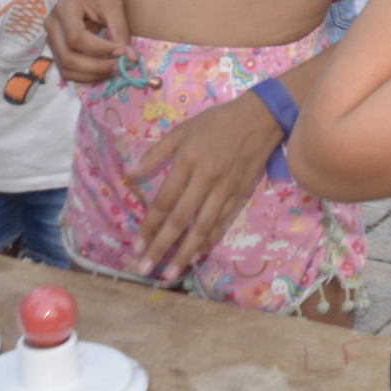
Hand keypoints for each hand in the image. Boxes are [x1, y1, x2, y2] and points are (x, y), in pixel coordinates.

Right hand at [46, 0, 129, 84]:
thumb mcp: (113, 3)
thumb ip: (120, 29)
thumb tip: (130, 58)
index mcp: (64, 9)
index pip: (77, 38)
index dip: (100, 49)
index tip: (123, 52)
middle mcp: (52, 26)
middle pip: (68, 58)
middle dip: (96, 67)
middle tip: (121, 66)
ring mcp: (51, 39)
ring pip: (66, 69)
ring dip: (92, 76)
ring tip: (115, 69)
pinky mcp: (56, 49)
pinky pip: (67, 70)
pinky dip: (86, 76)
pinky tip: (104, 70)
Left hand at [128, 92, 281, 278]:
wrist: (262, 117)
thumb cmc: (218, 120)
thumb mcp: (183, 129)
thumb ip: (155, 153)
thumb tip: (129, 173)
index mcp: (188, 160)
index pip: (164, 201)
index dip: (149, 226)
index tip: (137, 246)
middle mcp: (206, 178)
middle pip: (180, 220)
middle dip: (161, 247)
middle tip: (146, 269)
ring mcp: (225, 189)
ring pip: (203, 227)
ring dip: (185, 253)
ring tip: (171, 273)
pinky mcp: (241, 193)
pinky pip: (222, 222)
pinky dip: (209, 239)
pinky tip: (198, 254)